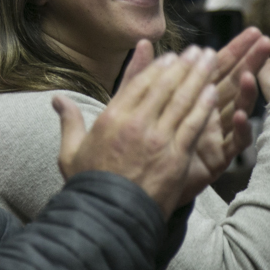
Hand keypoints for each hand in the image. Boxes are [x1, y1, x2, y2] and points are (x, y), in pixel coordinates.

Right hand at [54, 45, 218, 217]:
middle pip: (165, 86)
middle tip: (198, 51)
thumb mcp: (71, 152)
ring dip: (199, 77)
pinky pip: (192, 125)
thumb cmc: (89, 186)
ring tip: (211, 60)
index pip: (139, 84)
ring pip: (182, 100)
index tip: (172, 57)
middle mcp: (136, 123)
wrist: (108, 218)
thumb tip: (57, 99)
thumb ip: (69, 121)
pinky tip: (212, 92)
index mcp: (112, 118)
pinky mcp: (175, 157)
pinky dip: (203, 107)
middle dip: (184, 65)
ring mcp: (158, 139)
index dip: (158, 67)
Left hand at [119, 32, 267, 174]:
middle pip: (233, 83)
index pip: (217, 68)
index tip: (251, 32)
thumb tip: (142, 42)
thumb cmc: (142, 143)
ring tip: (250, 75)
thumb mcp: (139, 104)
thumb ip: (142, 74)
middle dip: (249, 63)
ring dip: (245, 92)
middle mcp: (208, 113)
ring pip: (236, 108)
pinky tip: (240, 115)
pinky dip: (238, 129)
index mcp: (192, 97)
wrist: (139, 187)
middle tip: (266, 43)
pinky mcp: (217, 158)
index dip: (234, 50)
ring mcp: (215, 135)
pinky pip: (233, 143)